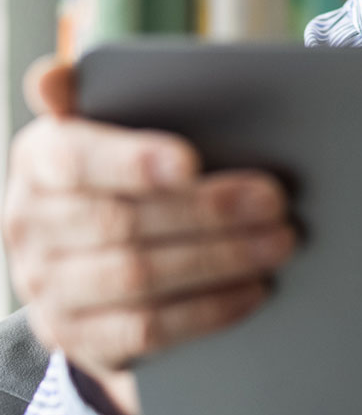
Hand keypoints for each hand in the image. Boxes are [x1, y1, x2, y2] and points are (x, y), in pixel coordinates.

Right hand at [2, 56, 295, 414]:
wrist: (86, 252)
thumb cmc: (122, 169)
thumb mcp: (112, 125)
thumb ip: (99, 96)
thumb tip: (49, 76)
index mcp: (39, 157)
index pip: (77, 158)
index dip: (133, 161)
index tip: (191, 161)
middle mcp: (29, 224)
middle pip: (124, 222)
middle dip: (209, 212)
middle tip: (275, 201)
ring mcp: (47, 287)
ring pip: (138, 278)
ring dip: (219, 260)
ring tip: (279, 242)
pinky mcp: (76, 337)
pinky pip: (145, 330)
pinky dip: (207, 310)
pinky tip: (253, 289)